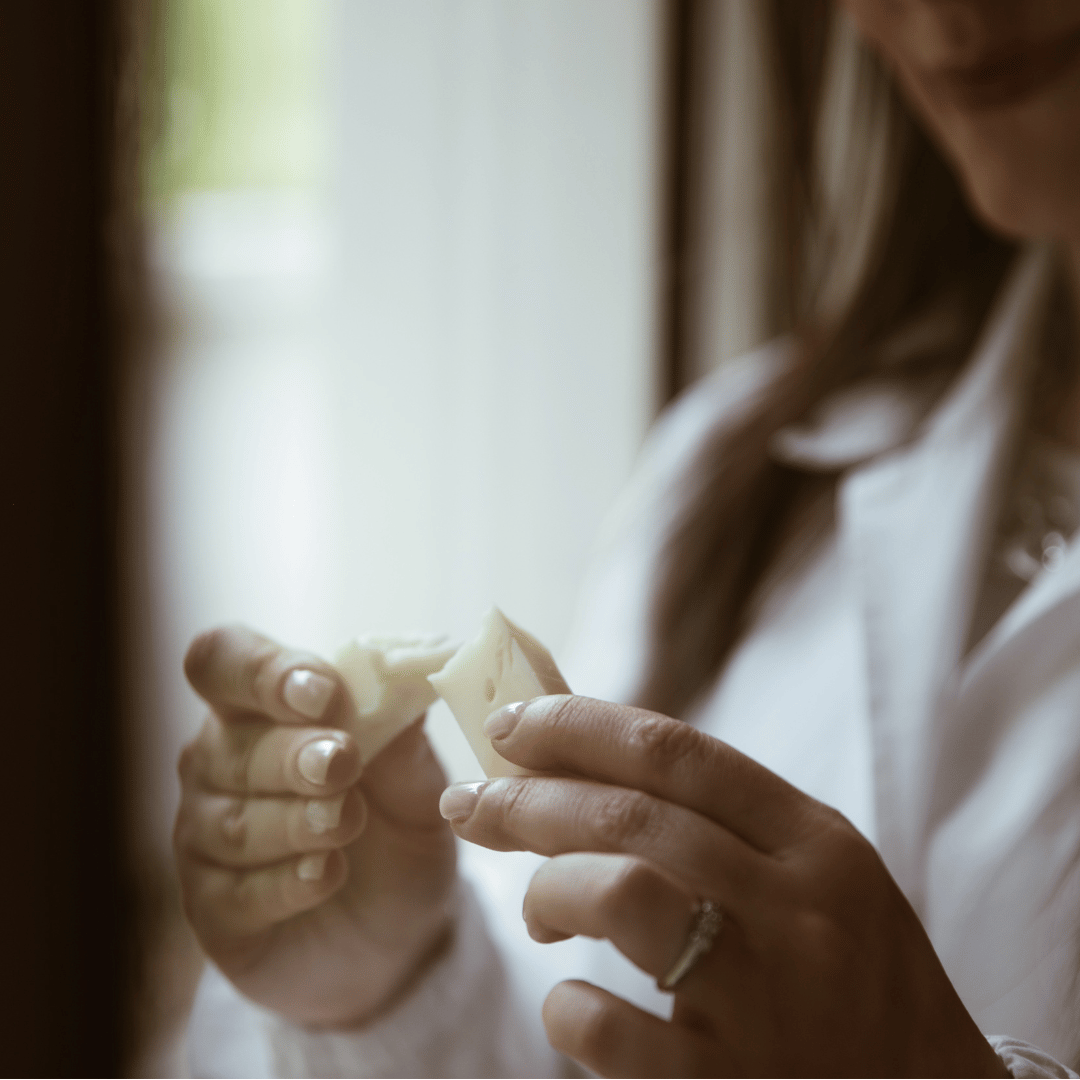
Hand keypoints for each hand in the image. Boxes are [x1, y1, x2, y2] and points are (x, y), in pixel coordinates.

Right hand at [175, 626, 455, 1026]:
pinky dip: (285, 884)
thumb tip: (402, 677)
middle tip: (342, 762)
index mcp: (260, 706)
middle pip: (229, 746)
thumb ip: (401, 733)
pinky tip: (325, 876)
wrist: (404, 931)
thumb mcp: (416, 779)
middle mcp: (217, 762)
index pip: (224, 661)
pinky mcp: (211, 910)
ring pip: (231, 822)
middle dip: (292, 753)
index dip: (264, 671)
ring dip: (294, 819)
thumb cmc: (397, 829)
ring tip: (346, 822)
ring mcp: (204, 837)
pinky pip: (234, 894)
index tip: (324, 693)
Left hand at [440, 696, 1006, 1077]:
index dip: (576, 727)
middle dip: (527, 798)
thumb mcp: (816, 878)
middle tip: (471, 800)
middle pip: (629, 815)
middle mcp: (796, 908)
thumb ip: (722, 820)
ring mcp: (767, 999)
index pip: (676, 751)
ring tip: (534, 909)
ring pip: (618, 891)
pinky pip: (608, 1028)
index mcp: (816, 842)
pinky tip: (571, 1005)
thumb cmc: (855, 980)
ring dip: (548, 887)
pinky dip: (567, 1008)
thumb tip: (587, 760)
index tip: (510, 723)